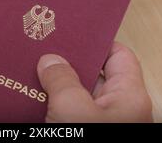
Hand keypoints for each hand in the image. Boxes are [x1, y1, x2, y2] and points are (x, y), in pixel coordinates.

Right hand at [37, 42, 152, 122]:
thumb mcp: (72, 109)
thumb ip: (62, 80)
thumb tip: (50, 61)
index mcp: (128, 97)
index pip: (118, 56)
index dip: (97, 42)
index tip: (73, 31)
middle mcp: (117, 109)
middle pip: (93, 75)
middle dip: (69, 62)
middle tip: (46, 49)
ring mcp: (99, 121)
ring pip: (77, 95)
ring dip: (57, 86)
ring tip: (34, 71)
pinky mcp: (82, 129)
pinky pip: (68, 113)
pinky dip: (53, 105)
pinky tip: (33, 96)